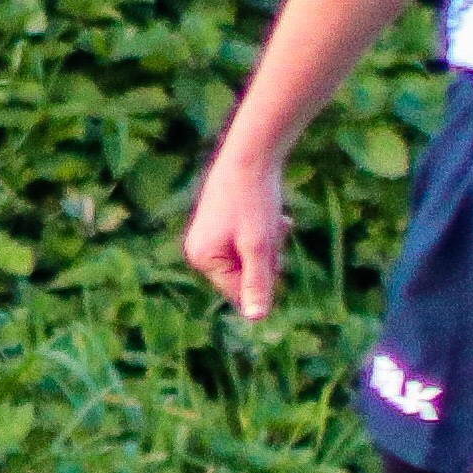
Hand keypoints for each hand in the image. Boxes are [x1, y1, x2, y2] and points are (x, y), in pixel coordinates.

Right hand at [180, 145, 290, 321]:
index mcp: (202, 258)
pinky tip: (273, 216)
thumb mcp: (259, 246)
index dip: (264, 276)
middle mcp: (199, 249)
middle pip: (245, 274)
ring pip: (250, 257)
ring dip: (269, 244)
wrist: (252, 153)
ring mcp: (209, 235)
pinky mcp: (220, 223)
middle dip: (266, 258)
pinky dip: (264, 233)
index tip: (270, 249)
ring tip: (272, 219)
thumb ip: (257, 283)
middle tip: (271, 230)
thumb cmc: (254, 200)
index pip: (239, 292)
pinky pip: (247, 242)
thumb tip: (257, 319)